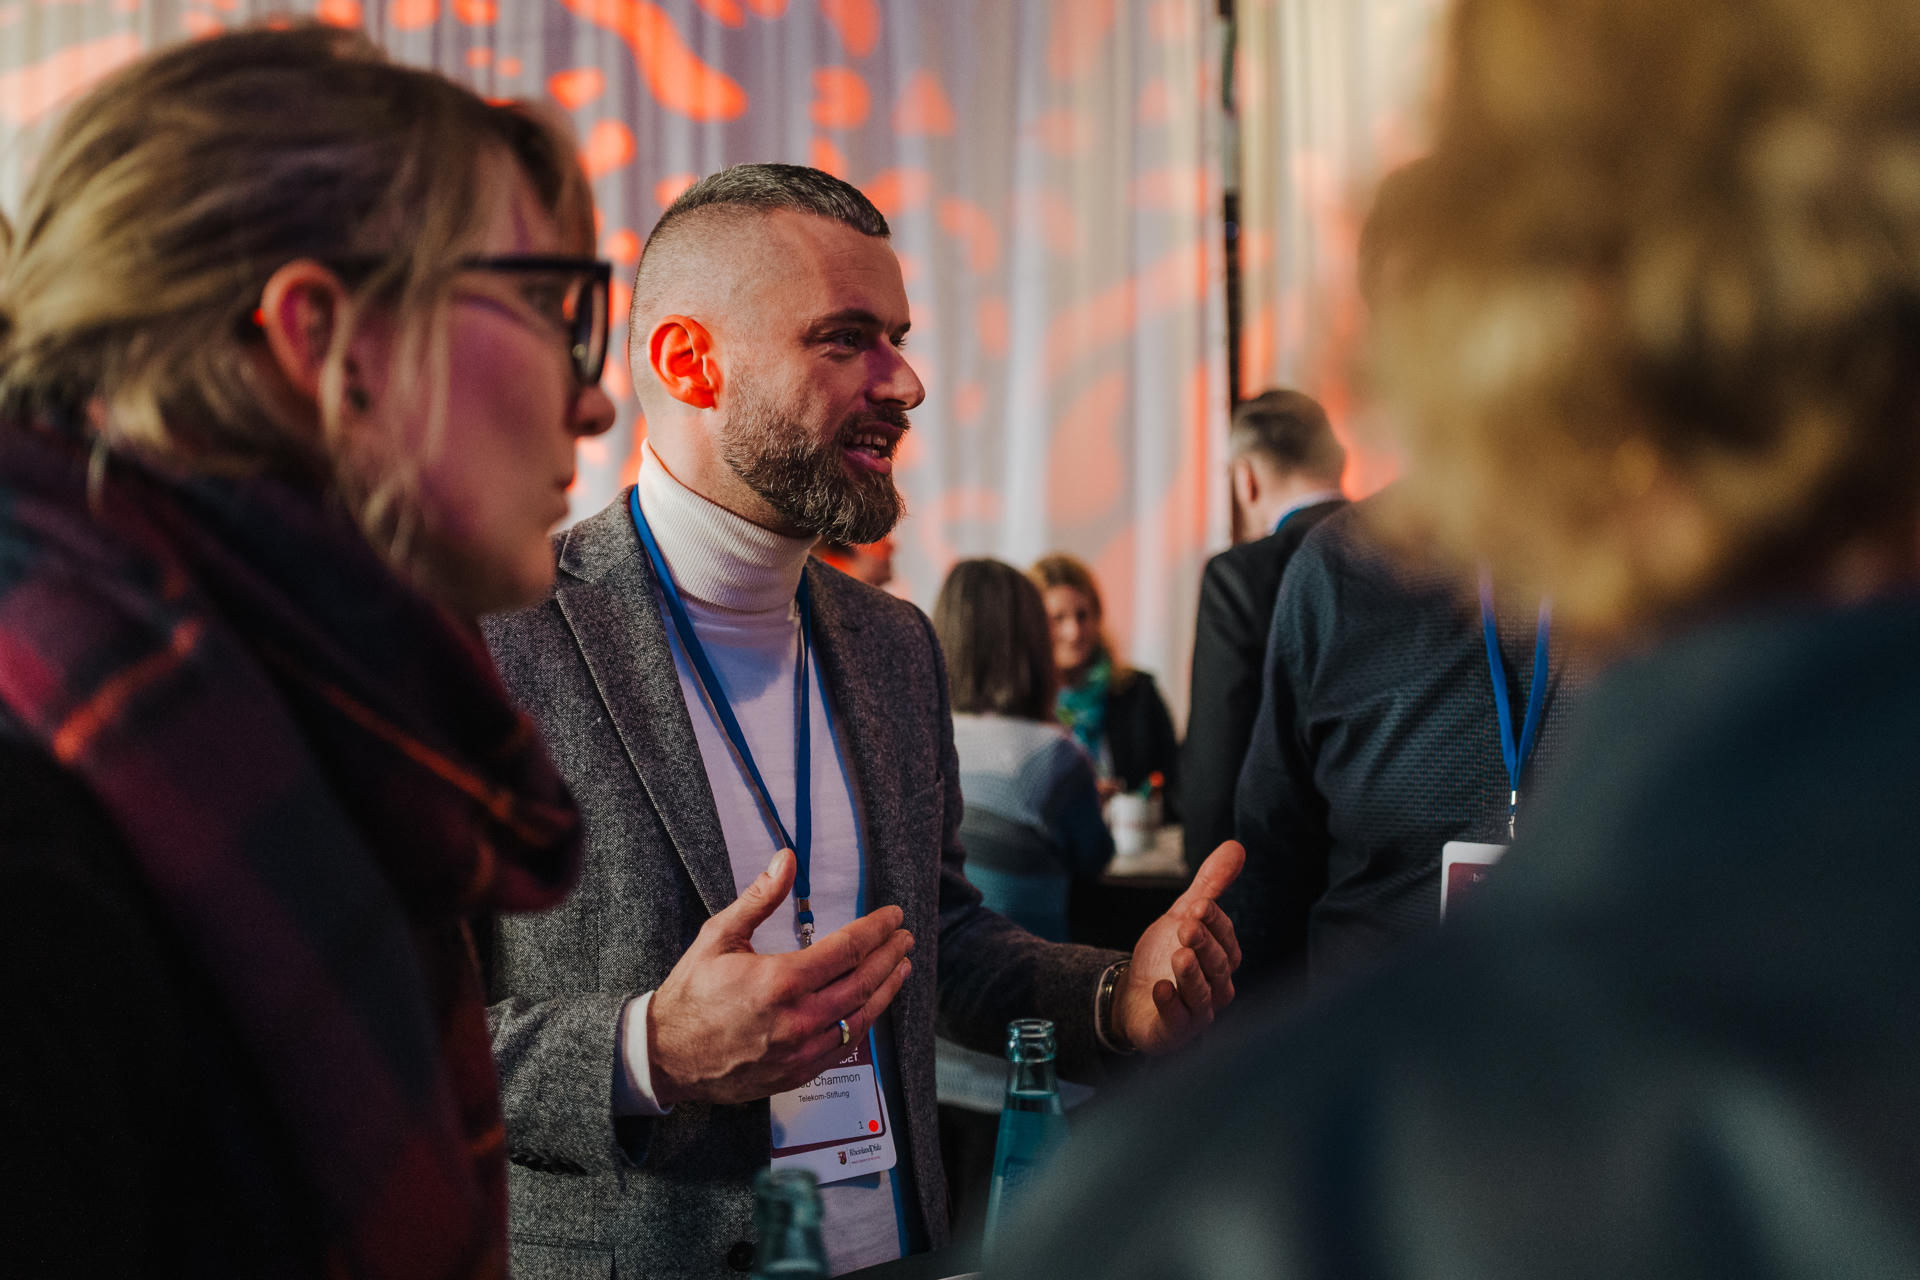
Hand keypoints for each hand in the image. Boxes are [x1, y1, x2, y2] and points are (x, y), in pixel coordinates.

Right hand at [647, 850, 914, 1105]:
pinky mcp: (799, 1072)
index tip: (894, 916)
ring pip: (862, 1017)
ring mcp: (801, 1050)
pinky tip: (872, 1005)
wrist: (666, 1056)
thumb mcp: (719, 937)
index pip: (848, 949)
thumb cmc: (691, 993)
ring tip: (902, 967)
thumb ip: (759, 898)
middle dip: (890, 956)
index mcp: (780, 981)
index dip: (877, 930)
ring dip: (887, 989)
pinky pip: (845, 1046)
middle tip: (904, 938)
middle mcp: (798, 1018)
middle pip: (863, 982)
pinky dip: (865, 1021)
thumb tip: (786, 858)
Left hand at [1114, 840, 1244, 1054]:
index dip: (1216, 923)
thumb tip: (1236, 846)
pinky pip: (1177, 1021)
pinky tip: (1160, 988)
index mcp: (1222, 959)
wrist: (1132, 995)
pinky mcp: (1174, 1031)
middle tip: (1187, 926)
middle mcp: (1215, 988)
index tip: (1200, 904)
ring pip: (1202, 995)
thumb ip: (1210, 885)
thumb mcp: (1184, 914)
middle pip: (1217, 967)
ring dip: (1192, 975)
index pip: (1227, 940)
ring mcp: (1196, 1012)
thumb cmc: (1165, 956)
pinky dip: (1171, 1004)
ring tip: (1179, 954)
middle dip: (1204, 945)